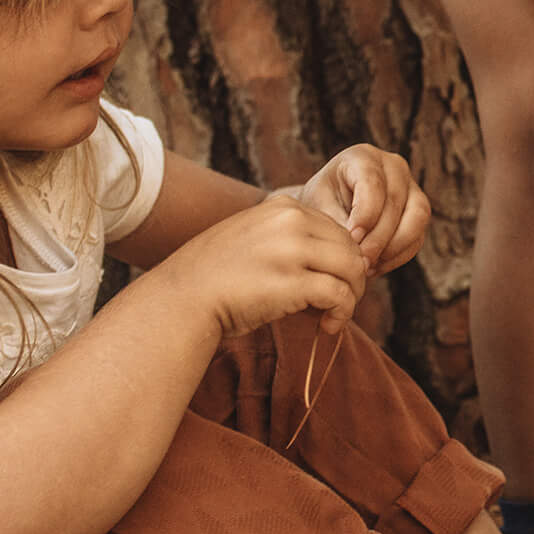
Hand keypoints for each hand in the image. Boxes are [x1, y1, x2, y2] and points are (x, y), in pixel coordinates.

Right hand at [149, 192, 371, 341]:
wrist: (181, 299)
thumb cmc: (215, 277)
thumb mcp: (252, 239)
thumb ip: (290, 239)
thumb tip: (336, 261)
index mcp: (282, 207)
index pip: (337, 230)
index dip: (341, 260)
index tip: (331, 282)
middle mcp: (291, 221)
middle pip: (350, 248)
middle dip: (352, 278)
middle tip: (339, 304)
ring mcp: (293, 250)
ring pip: (353, 269)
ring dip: (352, 297)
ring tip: (335, 316)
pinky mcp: (294, 282)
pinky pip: (340, 295)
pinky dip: (342, 313)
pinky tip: (328, 326)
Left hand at [294, 143, 429, 273]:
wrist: (329, 210)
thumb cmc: (321, 204)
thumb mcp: (319, 208)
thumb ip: (337, 222)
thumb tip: (358, 245)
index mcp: (363, 157)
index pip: (373, 183)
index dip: (365, 214)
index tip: (352, 239)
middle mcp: (393, 167)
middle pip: (396, 202)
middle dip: (378, 237)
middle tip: (360, 262)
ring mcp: (411, 188)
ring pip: (417, 218)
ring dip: (394, 248)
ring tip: (368, 266)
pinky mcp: (418, 213)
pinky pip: (418, 237)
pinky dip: (398, 256)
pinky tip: (376, 267)